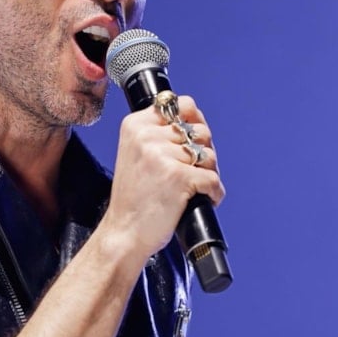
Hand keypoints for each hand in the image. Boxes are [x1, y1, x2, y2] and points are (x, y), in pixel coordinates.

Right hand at [104, 95, 224, 263]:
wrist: (124, 232)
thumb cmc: (135, 198)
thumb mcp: (136, 154)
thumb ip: (158, 134)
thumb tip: (198, 122)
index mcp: (135, 125)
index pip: (181, 103)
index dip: (194, 121)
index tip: (191, 141)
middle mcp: (146, 135)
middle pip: (200, 131)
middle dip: (202, 153)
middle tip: (190, 172)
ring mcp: (162, 155)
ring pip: (209, 155)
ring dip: (208, 173)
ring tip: (192, 188)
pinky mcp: (178, 176)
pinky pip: (213, 178)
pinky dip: (213, 193)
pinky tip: (201, 200)